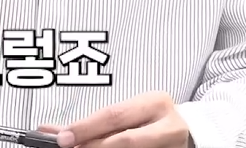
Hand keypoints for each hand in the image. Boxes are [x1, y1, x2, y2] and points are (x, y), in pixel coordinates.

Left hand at [46, 93, 189, 147]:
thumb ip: (99, 121)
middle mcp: (168, 125)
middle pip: (125, 140)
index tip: (63, 138)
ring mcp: (172, 147)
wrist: (188, 132)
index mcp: (155, 102)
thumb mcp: (131, 111)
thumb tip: (57, 130)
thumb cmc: (151, 119)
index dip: (87, 127)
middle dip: (93, 146)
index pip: (115, 115)